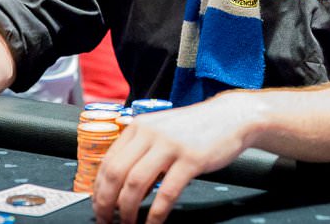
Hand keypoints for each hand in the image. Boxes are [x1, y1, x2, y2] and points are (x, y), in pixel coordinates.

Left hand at [92, 92, 255, 223]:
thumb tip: (123, 188)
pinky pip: (166, 193)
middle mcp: (151, 133)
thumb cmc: (195, 128)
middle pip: (116, 174)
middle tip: (105, 219)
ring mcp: (171, 145)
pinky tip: (153, 223)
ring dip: (127, 211)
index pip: (108, 162)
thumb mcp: (161, 133)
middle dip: (106, 203)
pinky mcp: (192, 159)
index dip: (98, 190)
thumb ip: (141, 154)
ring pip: (135, 184)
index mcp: (139, 127)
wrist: (230, 116)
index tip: (99, 206)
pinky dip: (156, 214)